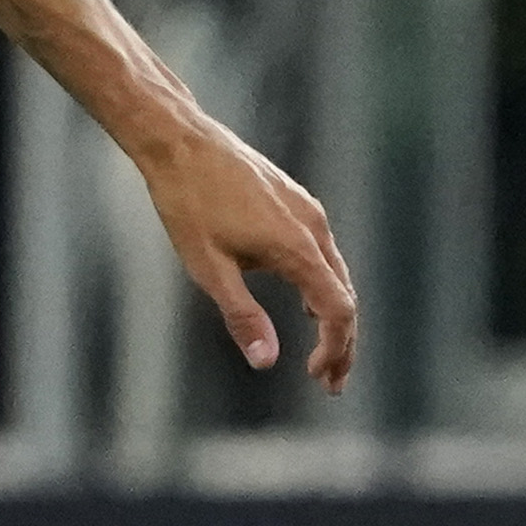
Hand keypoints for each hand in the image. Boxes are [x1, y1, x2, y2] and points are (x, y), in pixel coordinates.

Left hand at [132, 111, 359, 388]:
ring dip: (331, 315)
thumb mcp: (209, 268)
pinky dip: (321, 286)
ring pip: (334, 273)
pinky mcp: (295, 202)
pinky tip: (305, 306)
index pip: (338, 310)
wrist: (181, 141)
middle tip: (330, 383)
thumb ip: (242, 315)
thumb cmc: (188, 204)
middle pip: (344, 295)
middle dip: (340, 342)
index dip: (336, 349)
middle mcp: (313, 228)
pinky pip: (321, 252)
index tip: (321, 379)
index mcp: (297, 248)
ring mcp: (307, 211)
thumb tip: (266, 362)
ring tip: (321, 354)